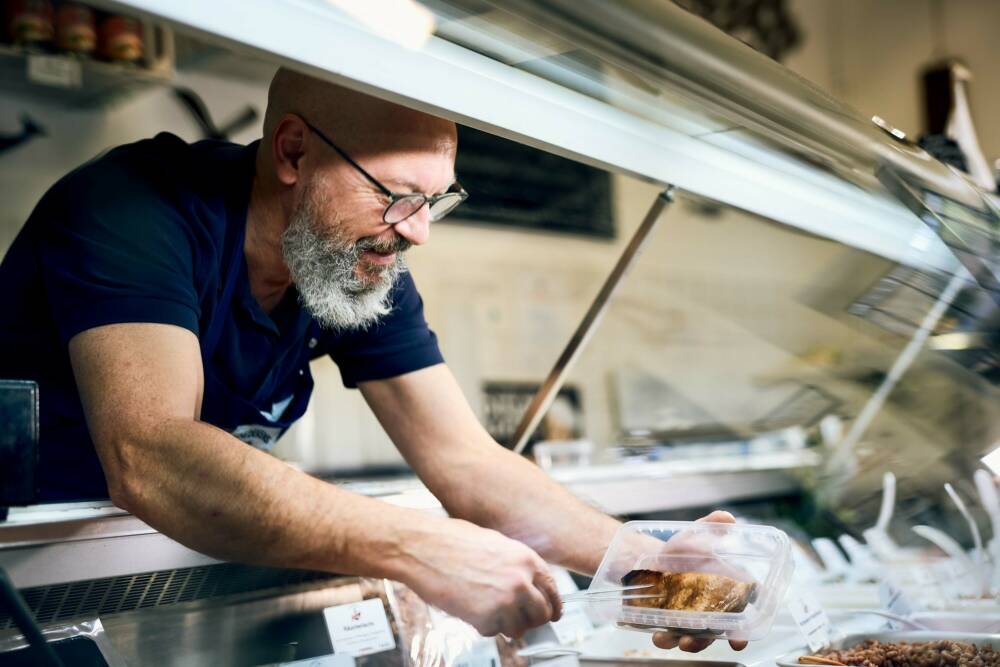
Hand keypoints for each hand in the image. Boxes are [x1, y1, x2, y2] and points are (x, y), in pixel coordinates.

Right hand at [401, 517, 562, 637]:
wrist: (423, 548)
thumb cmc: (451, 541)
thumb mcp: (496, 544)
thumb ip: (516, 565)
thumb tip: (529, 585)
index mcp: (526, 559)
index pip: (553, 591)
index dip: (553, 606)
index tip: (552, 614)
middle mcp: (521, 581)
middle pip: (541, 614)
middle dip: (531, 619)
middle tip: (519, 618)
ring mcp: (504, 601)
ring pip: (519, 628)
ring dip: (506, 624)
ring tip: (488, 609)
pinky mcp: (485, 618)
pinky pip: (494, 632)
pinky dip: (484, 626)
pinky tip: (471, 608)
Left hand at [651, 510, 748, 652]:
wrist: (647, 558)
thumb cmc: (678, 550)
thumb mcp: (693, 535)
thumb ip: (711, 526)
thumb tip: (727, 518)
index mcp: (724, 588)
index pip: (741, 610)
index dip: (743, 628)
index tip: (738, 638)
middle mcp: (710, 607)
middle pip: (715, 631)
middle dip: (707, 639)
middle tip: (695, 640)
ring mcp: (690, 617)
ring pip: (694, 637)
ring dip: (685, 642)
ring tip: (671, 638)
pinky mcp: (669, 621)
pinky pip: (670, 635)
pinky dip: (665, 637)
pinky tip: (657, 633)